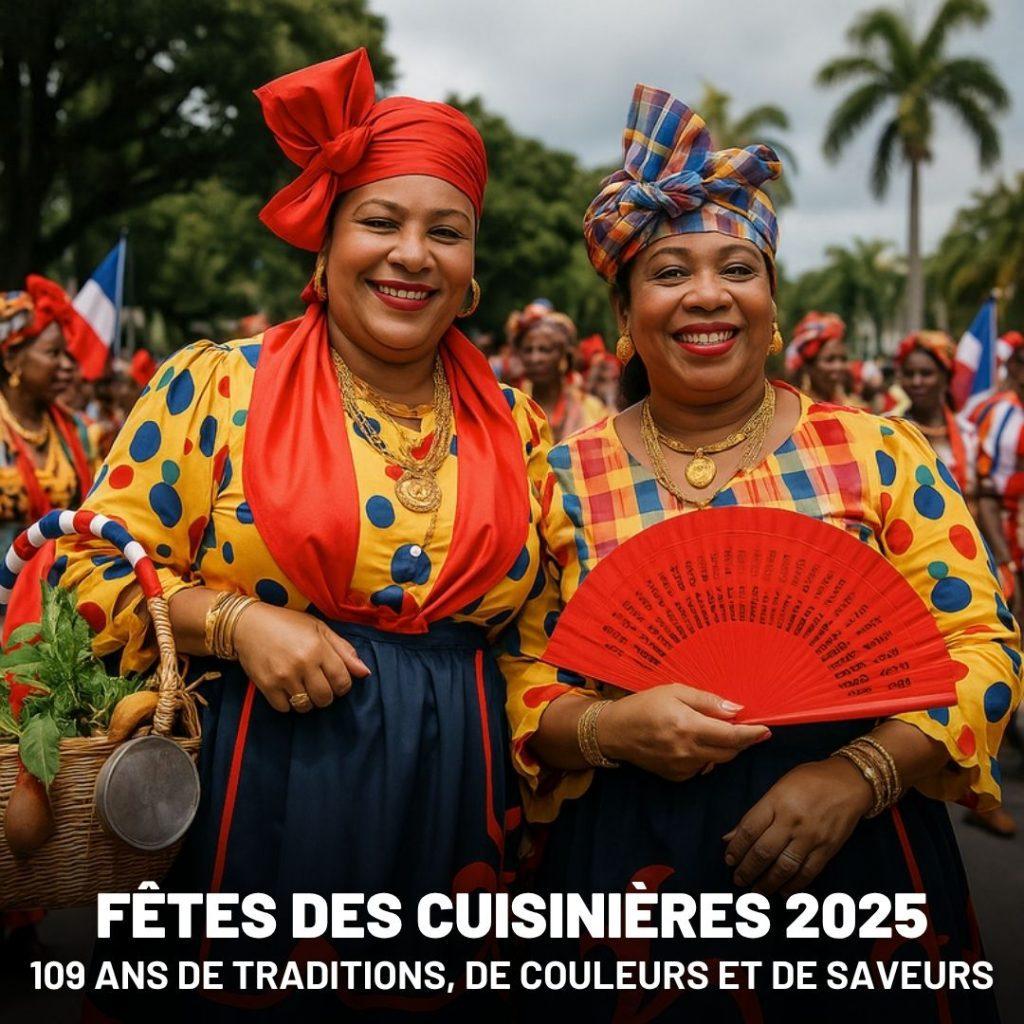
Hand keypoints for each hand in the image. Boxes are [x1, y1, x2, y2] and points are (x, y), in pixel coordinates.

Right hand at [232, 603, 370, 712]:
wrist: (248, 624)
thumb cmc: (288, 624)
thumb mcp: (319, 629)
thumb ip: (343, 650)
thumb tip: (364, 673)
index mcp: (319, 648)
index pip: (342, 681)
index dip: (343, 686)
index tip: (336, 681)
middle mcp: (303, 663)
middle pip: (325, 698)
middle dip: (326, 696)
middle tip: (319, 685)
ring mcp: (283, 676)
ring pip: (305, 706)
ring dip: (307, 701)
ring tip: (302, 687)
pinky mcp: (266, 685)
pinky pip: (285, 708)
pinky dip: (288, 703)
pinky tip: (286, 689)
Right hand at [597, 684, 770, 781]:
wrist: (614, 732)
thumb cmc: (644, 706)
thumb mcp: (674, 691)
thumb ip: (707, 701)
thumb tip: (736, 709)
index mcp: (689, 726)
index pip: (731, 735)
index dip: (752, 734)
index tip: (766, 730)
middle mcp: (688, 751)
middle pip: (729, 752)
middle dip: (743, 741)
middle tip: (749, 728)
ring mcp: (682, 767)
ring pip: (717, 761)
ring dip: (725, 748)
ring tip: (717, 732)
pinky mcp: (676, 777)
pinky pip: (702, 768)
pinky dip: (706, 756)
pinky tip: (696, 743)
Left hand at [723, 757, 874, 895]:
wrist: (850, 782)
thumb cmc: (809, 780)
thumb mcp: (778, 787)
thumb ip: (755, 814)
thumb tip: (730, 836)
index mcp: (776, 801)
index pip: (750, 829)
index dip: (736, 848)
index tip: (729, 860)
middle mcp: (792, 820)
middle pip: (764, 852)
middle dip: (748, 870)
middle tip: (738, 880)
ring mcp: (811, 837)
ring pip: (784, 867)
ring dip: (767, 883)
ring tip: (756, 892)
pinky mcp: (828, 849)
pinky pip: (808, 873)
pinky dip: (794, 886)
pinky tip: (782, 892)